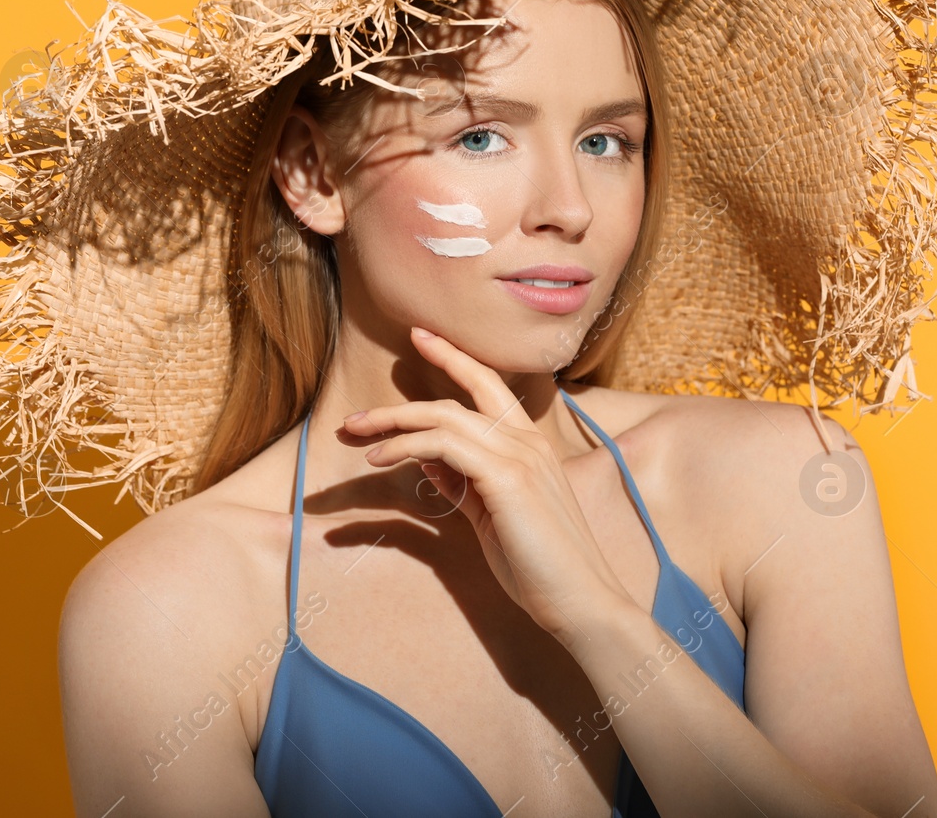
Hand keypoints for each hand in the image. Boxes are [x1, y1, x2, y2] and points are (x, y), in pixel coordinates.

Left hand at [343, 327, 636, 647]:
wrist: (579, 599)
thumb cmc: (540, 566)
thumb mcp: (494, 518)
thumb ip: (465, 486)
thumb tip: (429, 463)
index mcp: (531, 446)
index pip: (489, 387)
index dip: (454, 359)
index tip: (421, 338)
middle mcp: (528, 442)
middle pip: (460, 396)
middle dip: (404, 398)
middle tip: (357, 414)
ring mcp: (520, 456)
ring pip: (445, 418)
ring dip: (393, 422)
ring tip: (357, 435)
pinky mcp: (507, 478)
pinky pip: (444, 446)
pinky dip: (406, 446)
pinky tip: (379, 459)